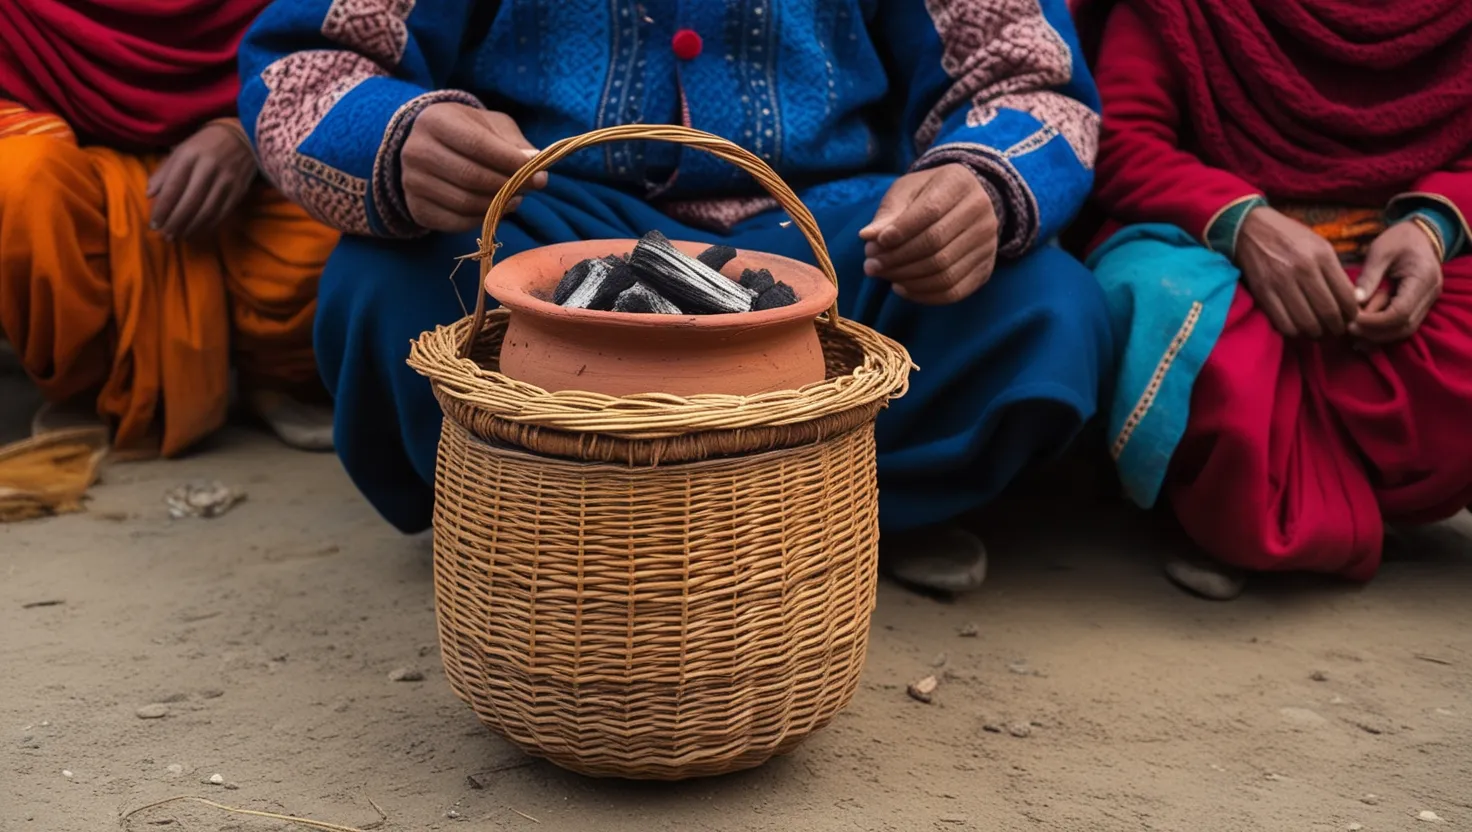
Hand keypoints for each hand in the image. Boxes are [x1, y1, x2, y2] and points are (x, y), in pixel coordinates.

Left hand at [148, 121, 257, 239]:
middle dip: (175, 223)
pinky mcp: (239, 190)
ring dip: (191, 227)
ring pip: (207, 211)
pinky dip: (208, 225)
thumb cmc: (204, 144)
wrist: (242, 136)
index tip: (154, 225)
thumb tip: (149, 194)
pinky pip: (222, 213)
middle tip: (166, 236)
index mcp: (189, 156)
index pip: (172, 188)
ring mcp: (226, 181)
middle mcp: (208, 169)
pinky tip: (198, 231)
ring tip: (179, 236)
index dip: (162, 209)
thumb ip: (164, 172)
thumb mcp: (180, 150)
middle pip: (190, 203)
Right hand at [401, 103, 547, 232]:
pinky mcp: (416, 208)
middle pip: (470, 176)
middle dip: (507, 186)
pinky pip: (455, 222)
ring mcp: (412, 182)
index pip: (477, 145)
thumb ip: (515, 144)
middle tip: (530, 189)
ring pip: (464, 202)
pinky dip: (481, 220)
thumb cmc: (468, 132)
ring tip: (516, 199)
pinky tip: (495, 210)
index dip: (510, 162)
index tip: (538, 174)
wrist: (431, 147)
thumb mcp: (492, 126)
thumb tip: (537, 170)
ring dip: (497, 205)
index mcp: (435, 120)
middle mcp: (417, 150)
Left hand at [858, 165, 997, 304]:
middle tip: (870, 266)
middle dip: (897, 259)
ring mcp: (988, 243)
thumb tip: (867, 236)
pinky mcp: (986, 268)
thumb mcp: (905, 192)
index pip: (930, 211)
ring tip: (883, 276)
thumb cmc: (925, 195)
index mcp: (959, 183)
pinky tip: (902, 288)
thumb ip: (888, 213)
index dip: (901, 231)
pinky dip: (924, 295)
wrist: (962, 205)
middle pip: (936, 244)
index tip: (875, 243)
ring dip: (907, 279)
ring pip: (944, 271)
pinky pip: (954, 291)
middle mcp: (981, 212)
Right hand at [1236, 207, 1358, 338]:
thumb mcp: (1319, 245)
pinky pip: (1283, 323)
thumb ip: (1335, 272)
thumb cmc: (1289, 237)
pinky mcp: (1263, 292)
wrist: (1250, 229)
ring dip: (1316, 334)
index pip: (1346, 297)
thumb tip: (1352, 301)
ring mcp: (1281, 282)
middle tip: (1336, 331)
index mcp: (1322, 256)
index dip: (1351, 315)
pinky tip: (1298, 329)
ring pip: (1306, 322)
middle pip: (1328, 313)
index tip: (1350, 320)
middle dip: (1336, 328)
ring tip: (1319, 333)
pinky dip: (1295, 332)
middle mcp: (1303, 269)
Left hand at [1348, 220, 1443, 343]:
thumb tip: (1354, 302)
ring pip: (1404, 330)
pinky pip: (1403, 325)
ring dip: (1378, 336)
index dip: (1374, 321)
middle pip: (1404, 326)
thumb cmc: (1398, 239)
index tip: (1350, 321)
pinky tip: (1361, 334)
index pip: (1400, 312)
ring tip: (1351, 333)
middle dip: (1374, 332)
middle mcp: (1430, 294)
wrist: (1419, 236)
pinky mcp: (1419, 306)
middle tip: (1347, 329)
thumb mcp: (1380, 251)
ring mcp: (1427, 302)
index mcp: (1423, 278)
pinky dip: (1383, 332)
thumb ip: (1368, 277)